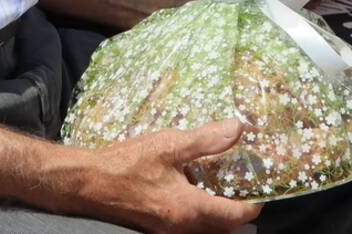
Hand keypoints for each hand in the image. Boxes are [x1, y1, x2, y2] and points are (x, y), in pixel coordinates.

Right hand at [80, 122, 260, 232]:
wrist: (90, 182)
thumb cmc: (128, 163)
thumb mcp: (169, 145)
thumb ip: (206, 140)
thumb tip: (238, 129)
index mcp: (190, 209)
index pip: (236, 215)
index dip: (253, 203)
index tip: (261, 186)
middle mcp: (183, 228)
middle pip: (224, 229)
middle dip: (238, 212)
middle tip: (243, 187)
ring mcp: (169, 232)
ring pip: (207, 231)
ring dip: (219, 215)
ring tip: (221, 189)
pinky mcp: (158, 229)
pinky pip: (190, 228)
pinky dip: (200, 216)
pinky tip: (193, 192)